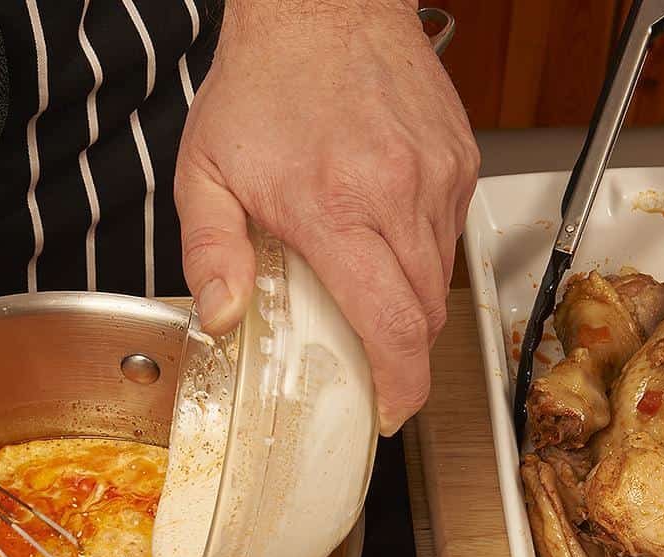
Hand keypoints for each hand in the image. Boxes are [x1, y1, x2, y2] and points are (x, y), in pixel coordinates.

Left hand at [175, 0, 478, 433]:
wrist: (318, 6)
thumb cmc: (261, 84)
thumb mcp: (204, 174)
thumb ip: (210, 253)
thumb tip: (222, 317)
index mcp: (335, 207)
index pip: (390, 324)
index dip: (398, 384)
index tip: (388, 410)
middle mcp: (398, 193)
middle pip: (424, 314)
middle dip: (402, 355)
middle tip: (369, 365)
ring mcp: (437, 174)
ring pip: (440, 277)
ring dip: (409, 306)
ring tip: (366, 295)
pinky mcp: (458, 158)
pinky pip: (449, 233)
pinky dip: (420, 254)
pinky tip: (382, 238)